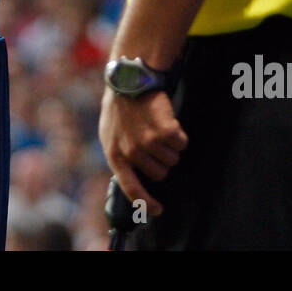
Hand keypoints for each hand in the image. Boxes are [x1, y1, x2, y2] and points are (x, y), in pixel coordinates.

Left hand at [99, 87, 187, 215]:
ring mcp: (148, 143)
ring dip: (171, 146)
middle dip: (162, 160)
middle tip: (155, 140)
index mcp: (115, 155)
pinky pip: (181, 144)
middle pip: (160, 174)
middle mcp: (131, 152)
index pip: (131, 188)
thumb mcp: (110, 134)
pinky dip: (179, 135)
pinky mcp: (165, 131)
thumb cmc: (120, 108)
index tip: (158, 210)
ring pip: (173, 159)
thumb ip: (120, 156)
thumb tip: (132, 178)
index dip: (146, 202)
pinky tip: (168, 121)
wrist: (129, 80)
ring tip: (158, 127)